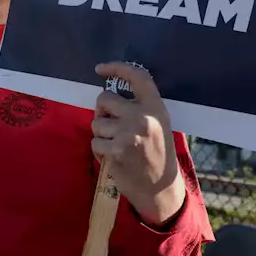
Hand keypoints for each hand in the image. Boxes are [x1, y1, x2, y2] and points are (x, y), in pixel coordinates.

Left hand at [91, 62, 184, 226]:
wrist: (161, 188)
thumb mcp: (158, 124)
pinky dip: (99, 151)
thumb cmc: (157, 153)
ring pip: (96, 123)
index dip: (117, 68)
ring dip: (101, 134)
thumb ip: (139, 109)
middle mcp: (143, 117)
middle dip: (102, 111)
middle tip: (111, 125)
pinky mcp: (117, 151)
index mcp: (156, 107)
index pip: (137, 78)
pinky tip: (113, 157)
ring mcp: (129, 134)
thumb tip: (106, 97)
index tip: (101, 68)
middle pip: (104, 99)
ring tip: (116, 145)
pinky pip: (95, 143)